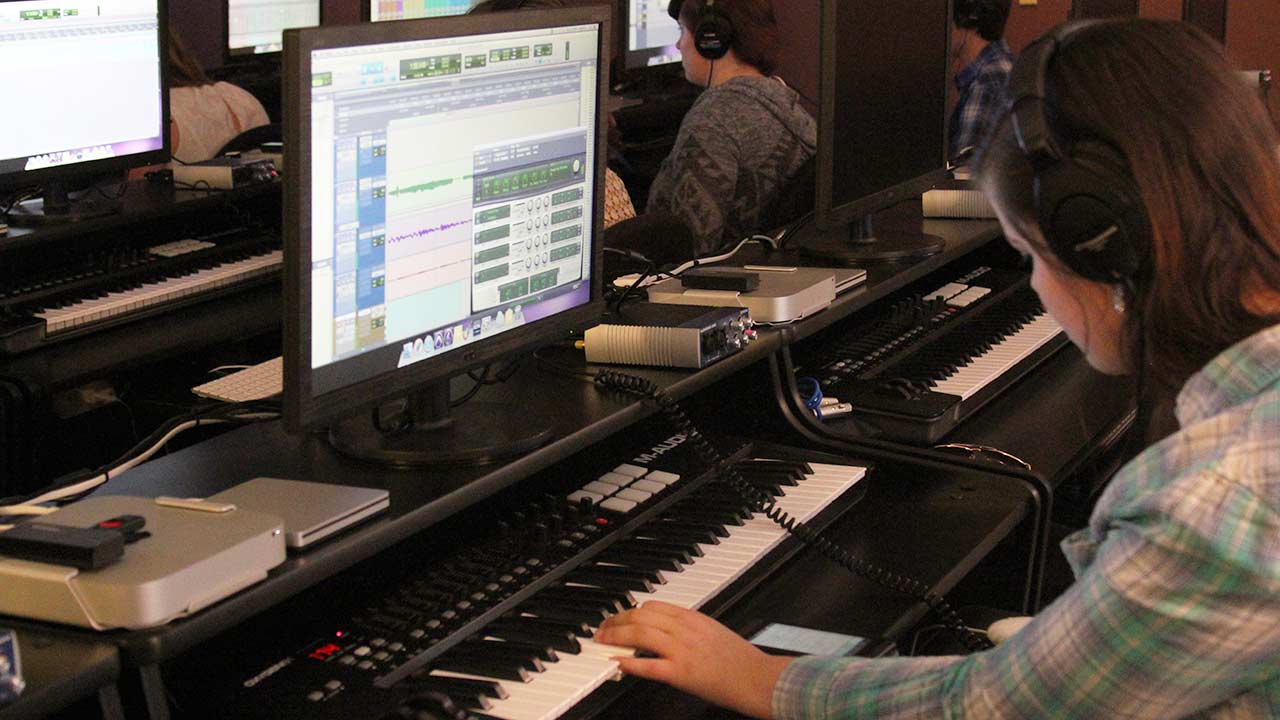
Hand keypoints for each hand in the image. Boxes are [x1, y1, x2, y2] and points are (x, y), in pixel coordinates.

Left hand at [595, 601, 794, 718]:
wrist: (758, 678)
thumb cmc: (740, 660)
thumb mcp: (713, 631)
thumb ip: (689, 628)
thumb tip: (666, 631)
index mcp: (693, 618)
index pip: (653, 605)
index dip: (630, 610)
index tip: (619, 617)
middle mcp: (685, 630)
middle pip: (641, 616)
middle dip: (615, 620)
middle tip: (602, 629)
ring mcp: (682, 650)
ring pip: (640, 634)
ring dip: (615, 636)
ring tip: (602, 642)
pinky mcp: (681, 672)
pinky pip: (648, 664)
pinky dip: (628, 662)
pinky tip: (617, 662)